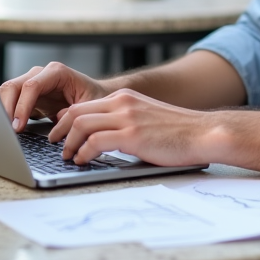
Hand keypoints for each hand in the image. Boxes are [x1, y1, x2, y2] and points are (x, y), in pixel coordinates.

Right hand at [0, 62, 108, 131]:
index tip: (18, 126)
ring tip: (6, 132)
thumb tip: (56, 119)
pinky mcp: (27, 94)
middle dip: (7, 109)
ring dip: (3, 111)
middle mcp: (41, 74)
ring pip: (7, 92)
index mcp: (57, 72)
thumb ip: (74, 112)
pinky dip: (6, 113)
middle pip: (13, 86)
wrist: (95, 96)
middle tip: (8, 132)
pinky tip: (9, 129)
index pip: (31, 86)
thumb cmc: (95, 99)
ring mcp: (32, 82)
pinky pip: (10, 101)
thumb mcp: (89, 106)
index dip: (22, 106)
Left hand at [52, 88, 217, 165]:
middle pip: (76, 112)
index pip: (84, 105)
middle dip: (60, 130)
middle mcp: (123, 102)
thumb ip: (125, 121)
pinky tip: (83, 161)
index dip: (67, 120)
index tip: (60, 133)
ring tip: (66, 156)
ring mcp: (127, 117)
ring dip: (68, 143)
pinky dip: (83, 152)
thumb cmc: (178, 132)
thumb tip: (103, 137)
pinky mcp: (132, 135)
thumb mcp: (146, 117)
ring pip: (81, 124)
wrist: (203, 133)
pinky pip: (95, 141)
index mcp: (125, 97)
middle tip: (55, 145)